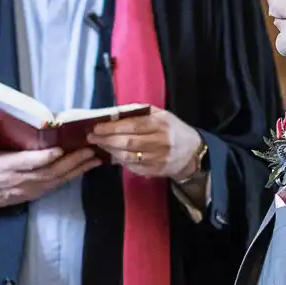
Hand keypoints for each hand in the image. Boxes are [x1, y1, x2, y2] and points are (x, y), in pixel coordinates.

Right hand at [0, 125, 99, 219]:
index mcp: (5, 168)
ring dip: (77, 170)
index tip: (59, 149)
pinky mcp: (33, 194)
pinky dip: (70, 177)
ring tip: (95, 159)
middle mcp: (21, 181)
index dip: (44, 157)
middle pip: (50, 172)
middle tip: (90, 150)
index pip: (28, 163)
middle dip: (71, 162)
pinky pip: (55, 186)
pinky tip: (83, 169)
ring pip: (56, 180)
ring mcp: (28, 189)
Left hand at [87, 110, 203, 181]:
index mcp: (161, 124)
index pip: (132, 125)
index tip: (97, 127)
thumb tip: (114, 113)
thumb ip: (140, 113)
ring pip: (128, 156)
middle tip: (92, 137)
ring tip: (100, 145)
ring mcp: (158, 158)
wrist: (193, 152)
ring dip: (110, 151)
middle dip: (106, 140)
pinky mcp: (156, 171)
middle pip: (128, 142)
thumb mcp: (161, 115)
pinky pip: (133, 167)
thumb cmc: (172, 129)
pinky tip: (112, 155)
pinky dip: (120, 161)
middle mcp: (160, 141)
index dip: (112, 127)